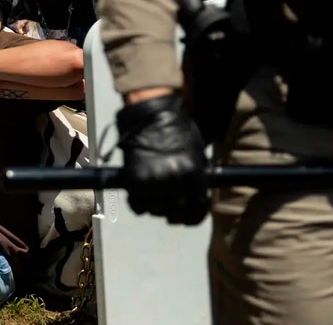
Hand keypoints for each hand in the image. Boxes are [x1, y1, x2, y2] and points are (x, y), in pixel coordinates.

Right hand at [117, 93, 207, 224]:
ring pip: (155, 211)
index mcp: (194, 175)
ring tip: (154, 195)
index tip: (190, 215)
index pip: (197, 210)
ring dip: (155, 207)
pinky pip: (137, 205)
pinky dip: (138, 203)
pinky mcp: (135, 180)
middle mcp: (175, 182)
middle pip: (176, 215)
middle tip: (170, 207)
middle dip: (174, 214)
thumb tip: (196, 194)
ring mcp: (153, 182)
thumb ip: (197, 175)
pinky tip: (140, 194)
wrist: (150, 115)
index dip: (194, 217)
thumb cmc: (177, 129)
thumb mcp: (196, 152)